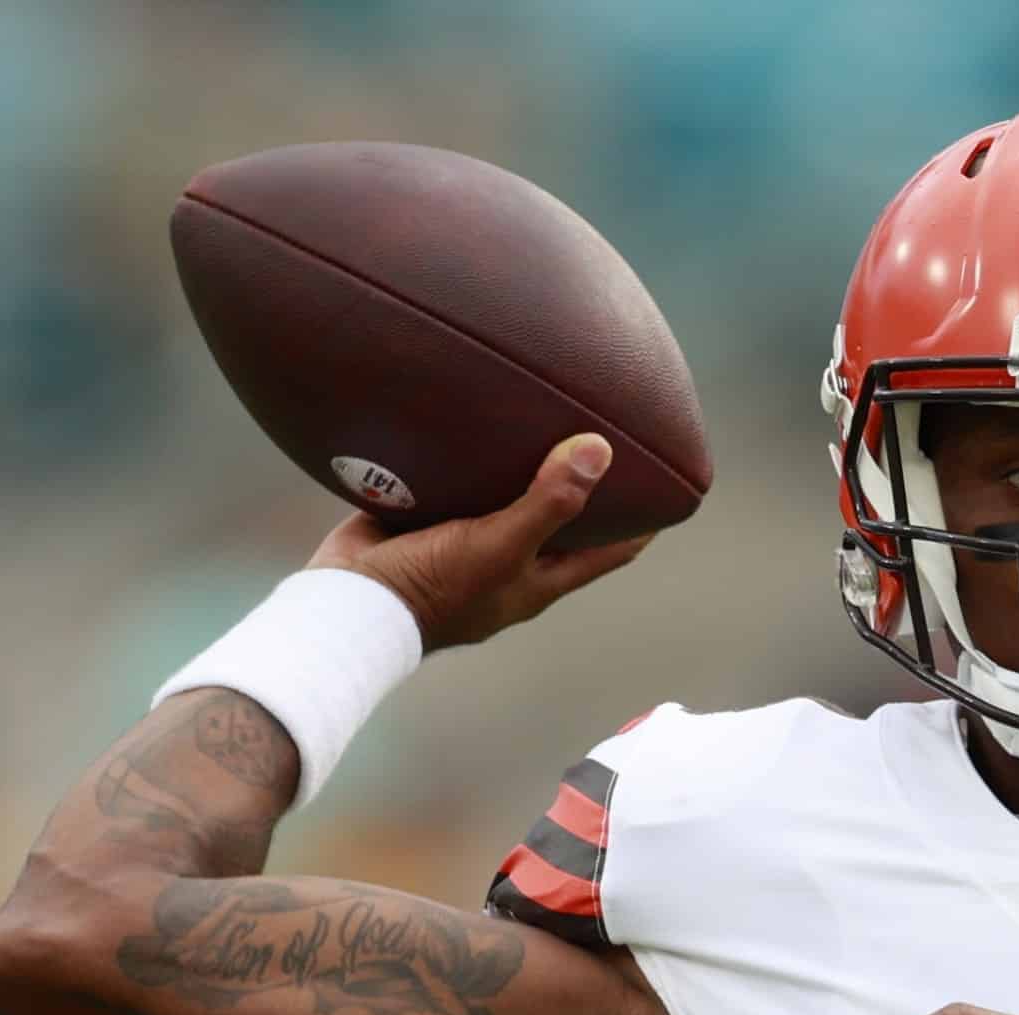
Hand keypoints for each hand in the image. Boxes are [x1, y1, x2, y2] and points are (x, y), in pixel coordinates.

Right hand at [306, 435, 654, 650]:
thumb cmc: (434, 588)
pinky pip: (455, 478)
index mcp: (538, 576)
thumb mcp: (501, 545)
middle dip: (584, 479)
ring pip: (507, 492)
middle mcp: (508, 557)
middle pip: (563, 515)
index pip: (611, 549)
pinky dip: (467, 453)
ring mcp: (465, 537)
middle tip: (608, 425)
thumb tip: (600, 450)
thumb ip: (550, 503)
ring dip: (523, 460)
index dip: (643, 521)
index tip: (669, 482)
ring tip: (545, 407)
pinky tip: (476, 412)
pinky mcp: (424, 515)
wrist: (349, 602)